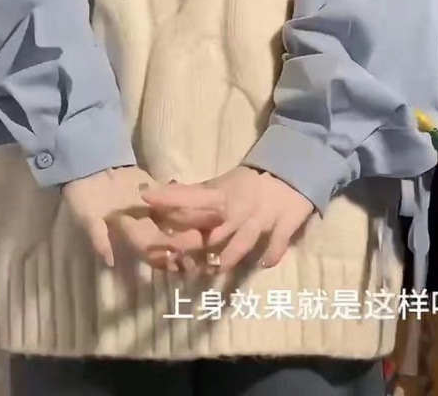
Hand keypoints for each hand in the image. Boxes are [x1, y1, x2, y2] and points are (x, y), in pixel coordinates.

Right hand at [61, 166, 223, 271]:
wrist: (87, 168)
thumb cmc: (84, 197)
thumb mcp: (87, 218)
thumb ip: (98, 238)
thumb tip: (109, 261)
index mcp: (129, 234)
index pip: (151, 249)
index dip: (165, 256)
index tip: (183, 259)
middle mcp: (144, 225)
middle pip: (169, 235)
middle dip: (187, 239)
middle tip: (209, 240)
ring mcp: (152, 208)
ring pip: (175, 217)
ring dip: (194, 218)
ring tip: (217, 217)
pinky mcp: (157, 190)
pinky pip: (174, 195)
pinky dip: (189, 196)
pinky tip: (208, 195)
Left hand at [141, 166, 313, 272]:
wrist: (291, 168)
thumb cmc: (249, 181)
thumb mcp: (221, 185)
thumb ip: (195, 195)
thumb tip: (161, 198)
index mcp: (221, 195)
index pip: (190, 197)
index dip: (168, 199)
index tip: (146, 199)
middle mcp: (237, 209)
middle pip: (210, 230)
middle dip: (189, 244)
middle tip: (170, 257)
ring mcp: (261, 219)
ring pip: (241, 242)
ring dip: (225, 258)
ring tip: (211, 270)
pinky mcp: (283, 225)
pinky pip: (276, 243)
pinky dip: (270, 254)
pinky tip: (262, 265)